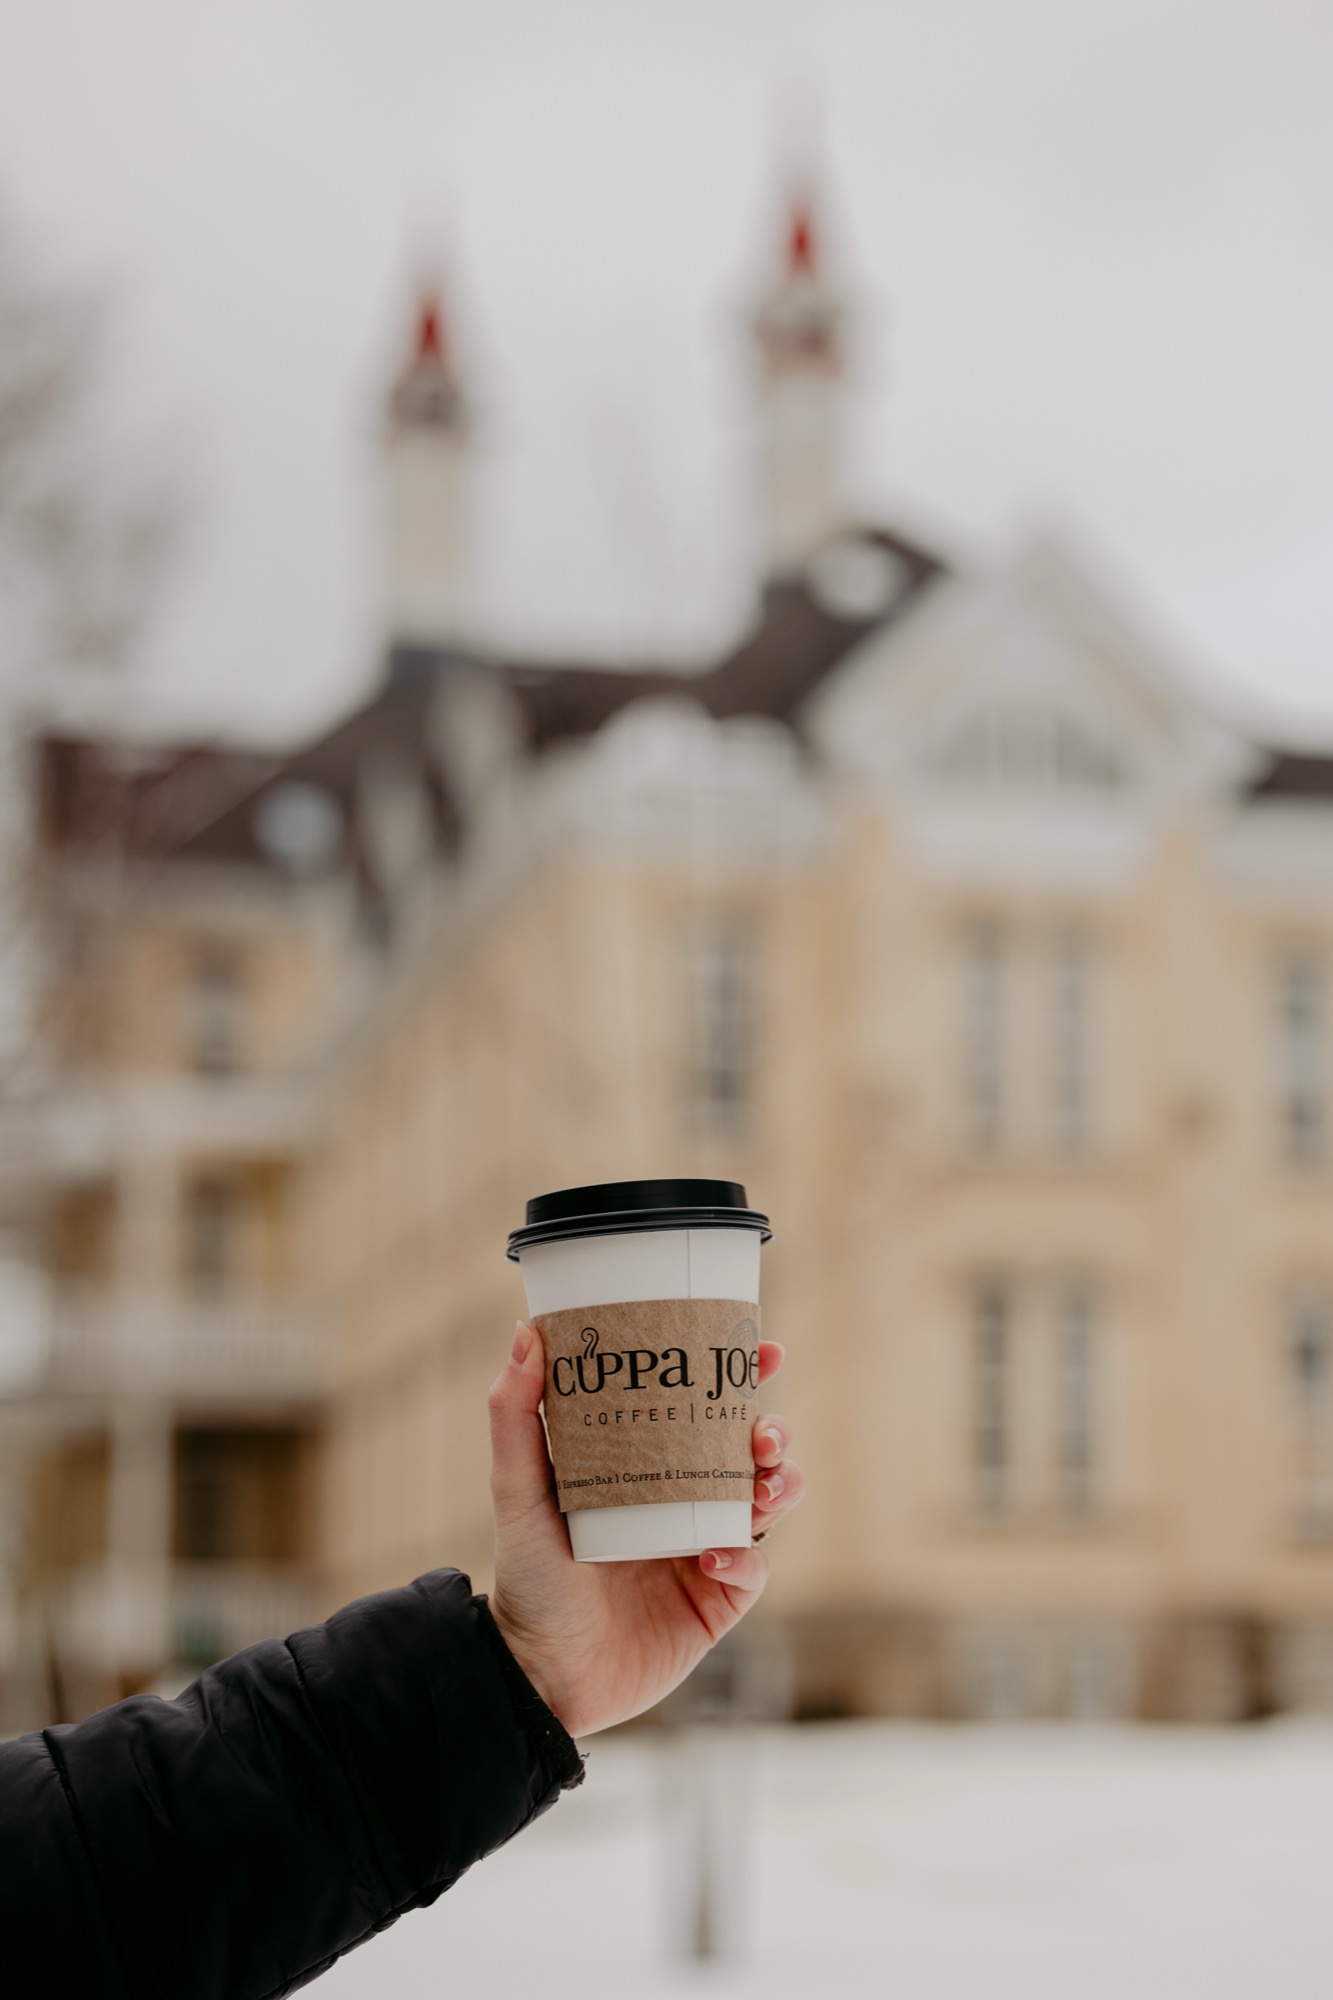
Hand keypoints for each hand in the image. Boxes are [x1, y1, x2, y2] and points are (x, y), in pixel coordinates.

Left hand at [487, 1320, 803, 1737]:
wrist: (541, 1675)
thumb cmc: (528, 1578)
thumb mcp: (517, 1491)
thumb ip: (515, 1417)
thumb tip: (525, 1335)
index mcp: (645, 1465)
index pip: (702, 1407)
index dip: (739, 1375)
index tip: (765, 1350)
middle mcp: (681, 1501)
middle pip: (750, 1450)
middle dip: (773, 1432)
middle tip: (762, 1435)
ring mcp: (703, 1550)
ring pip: (768, 1501)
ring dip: (779, 1484)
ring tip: (760, 1484)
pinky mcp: (717, 1601)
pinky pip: (753, 1568)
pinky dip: (745, 1556)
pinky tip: (712, 1557)